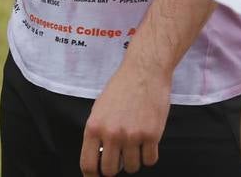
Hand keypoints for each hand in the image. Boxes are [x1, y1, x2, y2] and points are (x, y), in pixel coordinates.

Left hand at [81, 58, 170, 175]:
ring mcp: (132, 136)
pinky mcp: (151, 135)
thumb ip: (98, 133)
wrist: (144, 73)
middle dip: (115, 167)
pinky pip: (150, 160)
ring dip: (134, 160)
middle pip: (111, 171)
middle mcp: (111, 134)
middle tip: (120, 157)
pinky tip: (147, 141)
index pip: (88, 164)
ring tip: (134, 143)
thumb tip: (99, 157)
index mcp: (94, 127)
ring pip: (132, 167)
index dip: (93, 176)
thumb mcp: (99, 109)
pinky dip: (149, 155)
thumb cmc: (121, 89)